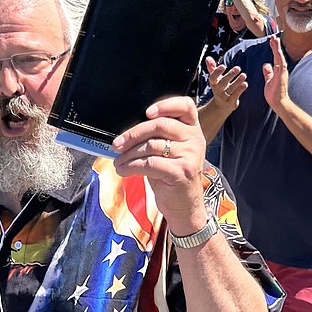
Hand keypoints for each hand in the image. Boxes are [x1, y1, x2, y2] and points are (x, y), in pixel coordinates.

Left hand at [111, 96, 207, 232]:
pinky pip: (149, 163)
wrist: (185, 206)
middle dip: (133, 134)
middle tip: (117, 144)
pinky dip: (131, 166)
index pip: (185, 106)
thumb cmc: (171, 177)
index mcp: (192, 130)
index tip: (147, 112)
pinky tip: (123, 170)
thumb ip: (157, 137)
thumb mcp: (169, 152)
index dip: (165, 105)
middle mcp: (195, 140)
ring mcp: (190, 156)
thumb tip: (125, 133)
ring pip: (151, 146)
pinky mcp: (181, 172)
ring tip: (118, 161)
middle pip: (160, 125)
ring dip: (128, 154)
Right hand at [206, 56, 247, 110]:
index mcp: (213, 84)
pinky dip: (240, 90)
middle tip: (238, 68)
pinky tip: (245, 84)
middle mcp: (218, 91)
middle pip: (223, 83)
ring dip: (237, 82)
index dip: (217, 72)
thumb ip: (212, 68)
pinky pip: (235, 95)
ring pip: (231, 89)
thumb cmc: (220, 88)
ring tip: (244, 75)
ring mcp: (224, 97)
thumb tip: (208, 58)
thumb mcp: (215, 79)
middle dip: (230, 75)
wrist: (221, 106)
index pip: (212, 78)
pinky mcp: (231, 102)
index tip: (223, 66)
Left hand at [261, 34, 289, 112]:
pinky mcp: (282, 75)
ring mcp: (282, 72)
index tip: (271, 41)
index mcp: (278, 70)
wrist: (278, 102)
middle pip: (278, 55)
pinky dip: (279, 57)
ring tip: (274, 39)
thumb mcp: (268, 80)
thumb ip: (268, 72)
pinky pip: (281, 63)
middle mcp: (281, 69)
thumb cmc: (274, 93)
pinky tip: (277, 51)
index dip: (273, 49)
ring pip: (280, 57)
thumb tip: (266, 65)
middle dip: (275, 45)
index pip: (275, 57)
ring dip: (277, 48)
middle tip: (273, 37)